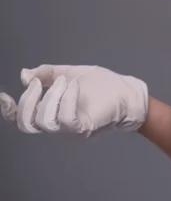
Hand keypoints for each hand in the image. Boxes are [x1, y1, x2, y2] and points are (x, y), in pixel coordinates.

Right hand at [0, 64, 148, 137]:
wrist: (126, 92)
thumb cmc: (102, 85)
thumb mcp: (71, 73)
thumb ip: (49, 74)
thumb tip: (24, 74)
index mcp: (52, 111)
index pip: (23, 120)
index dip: (10, 111)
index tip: (4, 96)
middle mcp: (58, 123)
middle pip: (27, 124)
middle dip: (27, 101)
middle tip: (37, 83)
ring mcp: (70, 128)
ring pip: (44, 121)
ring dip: (50, 96)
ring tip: (65, 81)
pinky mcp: (84, 128)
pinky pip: (66, 119)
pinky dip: (66, 99)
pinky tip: (73, 85)